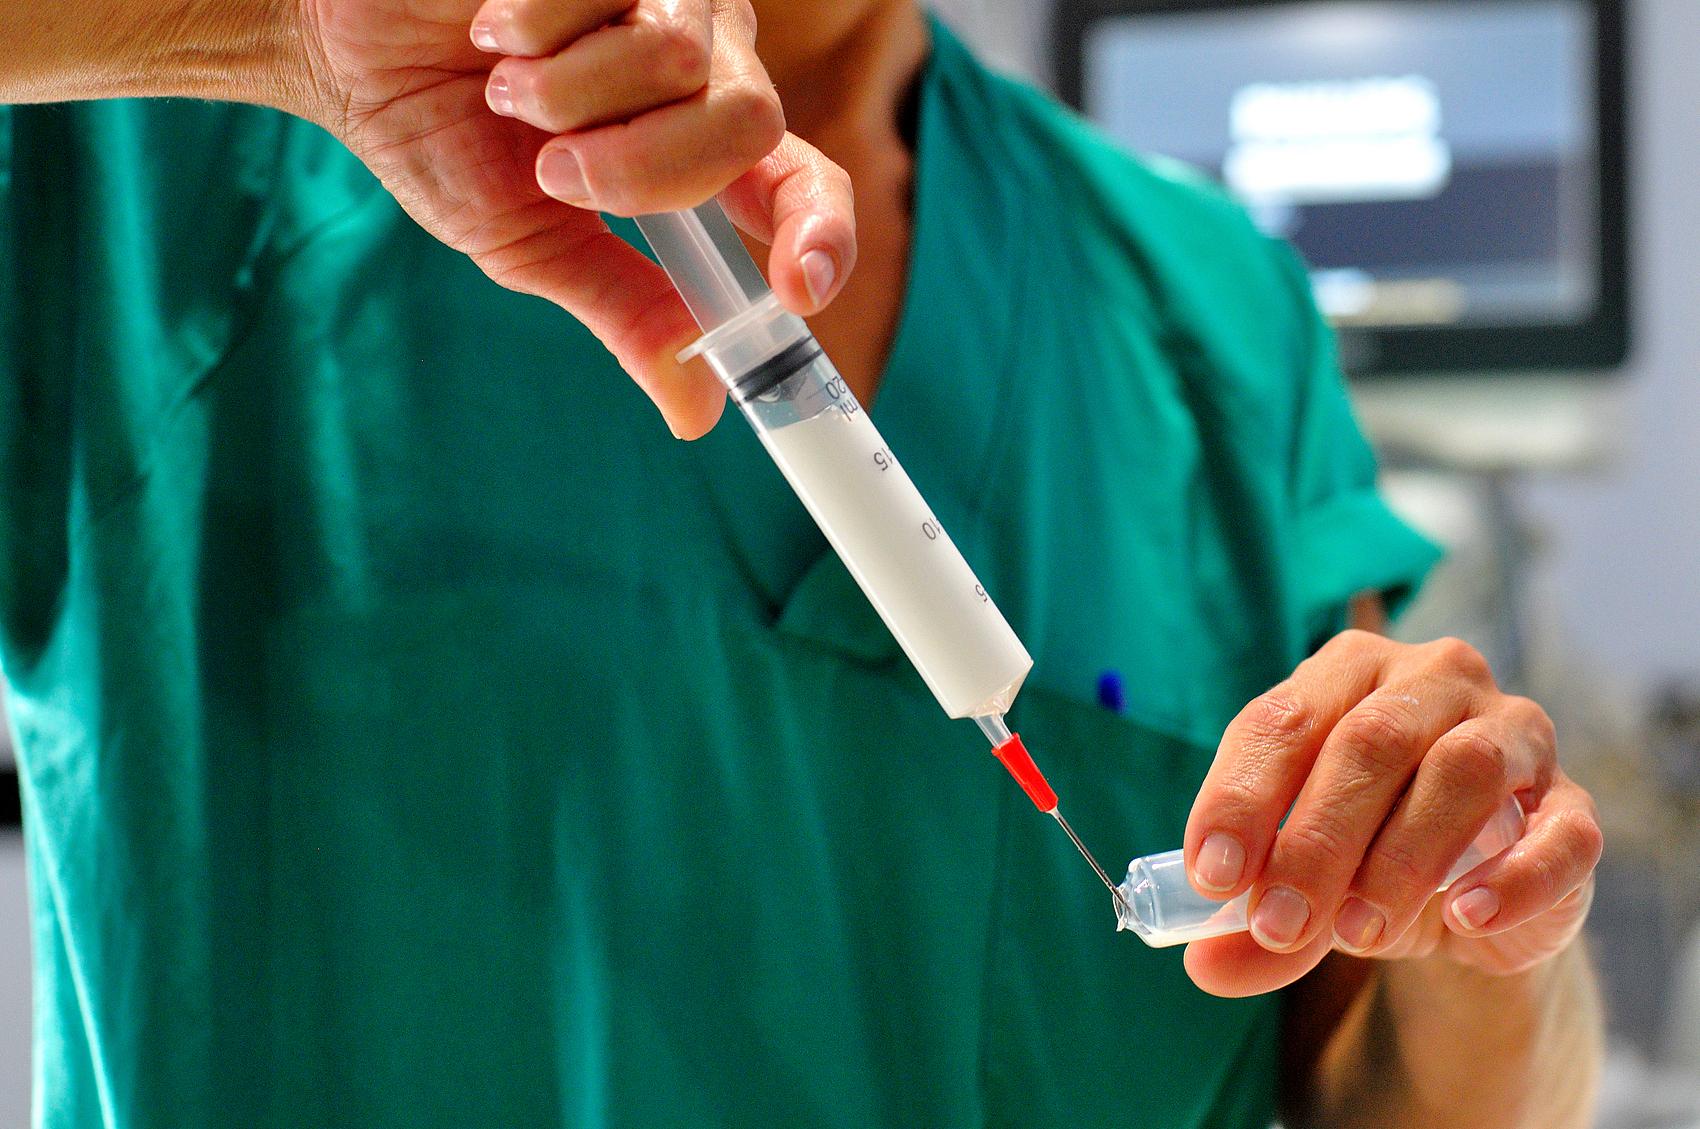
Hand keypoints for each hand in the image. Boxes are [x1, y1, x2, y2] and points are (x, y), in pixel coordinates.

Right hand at [289, 0, 855, 437]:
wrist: (346, 51)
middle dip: (639, 168)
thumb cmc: (444, 138)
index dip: (822, 233)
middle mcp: (704, 66)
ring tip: (508, 86)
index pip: (805, 184)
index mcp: (701, 151)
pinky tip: (490, 21)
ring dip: (568, 97)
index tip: (799, 289)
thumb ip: (625, 311)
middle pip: (750, 124)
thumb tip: (697, 413)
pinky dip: (528, 27)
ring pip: (682, 61)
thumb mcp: (537, 246)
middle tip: (553, 164)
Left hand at [1181, 631, 1601, 997]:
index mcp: (1346, 673)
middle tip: (1281, 925)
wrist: (1469, 899)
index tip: (1213, 877)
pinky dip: (1512, 879)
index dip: (1241, 796)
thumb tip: (1206, 966)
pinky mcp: (1574, 808)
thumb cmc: (1362, 858)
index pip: (1283, 719)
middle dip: (1316, 840)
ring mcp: (1516, 735)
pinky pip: (1559, 834)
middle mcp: (1434, 680)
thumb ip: (1252, 926)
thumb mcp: (1298, 887)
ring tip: (1358, 933)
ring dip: (1402, 858)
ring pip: (1461, 771)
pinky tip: (1466, 919)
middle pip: (1370, 741)